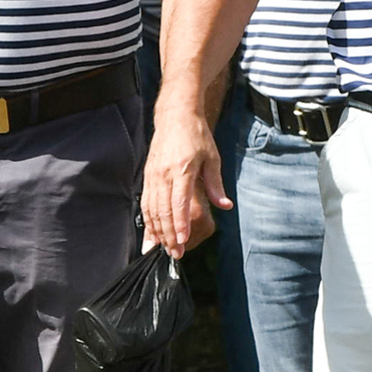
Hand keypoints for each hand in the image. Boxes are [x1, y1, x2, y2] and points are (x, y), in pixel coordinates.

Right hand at [139, 101, 224, 256]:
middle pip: (163, 210)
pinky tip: (151, 234)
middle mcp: (164, 174)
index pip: (179, 202)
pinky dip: (148, 220)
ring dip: (156, 231)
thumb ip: (216, 185)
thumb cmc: (197, 137)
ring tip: (163, 249)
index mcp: (182, 169)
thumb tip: (225, 206)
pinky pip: (146, 203)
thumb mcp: (212, 159)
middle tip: (174, 254)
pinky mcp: (147, 176)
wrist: (175, 117)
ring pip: (151, 209)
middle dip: (168, 235)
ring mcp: (152, 175)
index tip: (182, 241)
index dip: (180, 224)